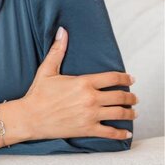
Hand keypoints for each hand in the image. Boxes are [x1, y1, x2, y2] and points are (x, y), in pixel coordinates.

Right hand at [18, 27, 138, 140]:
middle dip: (130, 96)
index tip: (130, 79)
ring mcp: (90, 115)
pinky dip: (121, 133)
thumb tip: (62, 31)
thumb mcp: (47, 69)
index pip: (112, 78)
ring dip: (130, 112)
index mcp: (83, 82)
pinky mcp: (87, 130)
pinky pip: (110, 133)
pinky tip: (126, 132)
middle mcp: (90, 98)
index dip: (125, 78)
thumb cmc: (38, 93)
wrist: (30, 117)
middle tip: (134, 97)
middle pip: (120, 96)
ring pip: (119, 114)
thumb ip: (58, 50)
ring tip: (133, 112)